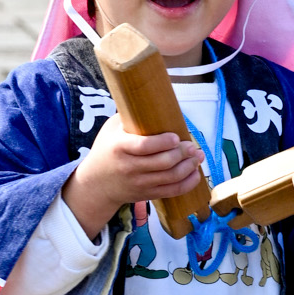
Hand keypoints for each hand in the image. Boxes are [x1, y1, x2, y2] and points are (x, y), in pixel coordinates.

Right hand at [62, 116, 204, 237]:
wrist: (95, 184)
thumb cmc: (106, 150)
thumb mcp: (111, 129)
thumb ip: (131, 117)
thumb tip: (155, 100)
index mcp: (120, 147)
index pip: (144, 146)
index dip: (163, 142)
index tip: (176, 137)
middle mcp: (130, 167)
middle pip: (163, 162)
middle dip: (182, 153)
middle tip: (192, 146)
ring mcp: (139, 183)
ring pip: (171, 177)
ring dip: (189, 166)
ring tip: (198, 156)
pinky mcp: (147, 194)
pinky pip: (173, 191)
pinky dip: (188, 183)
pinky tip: (195, 173)